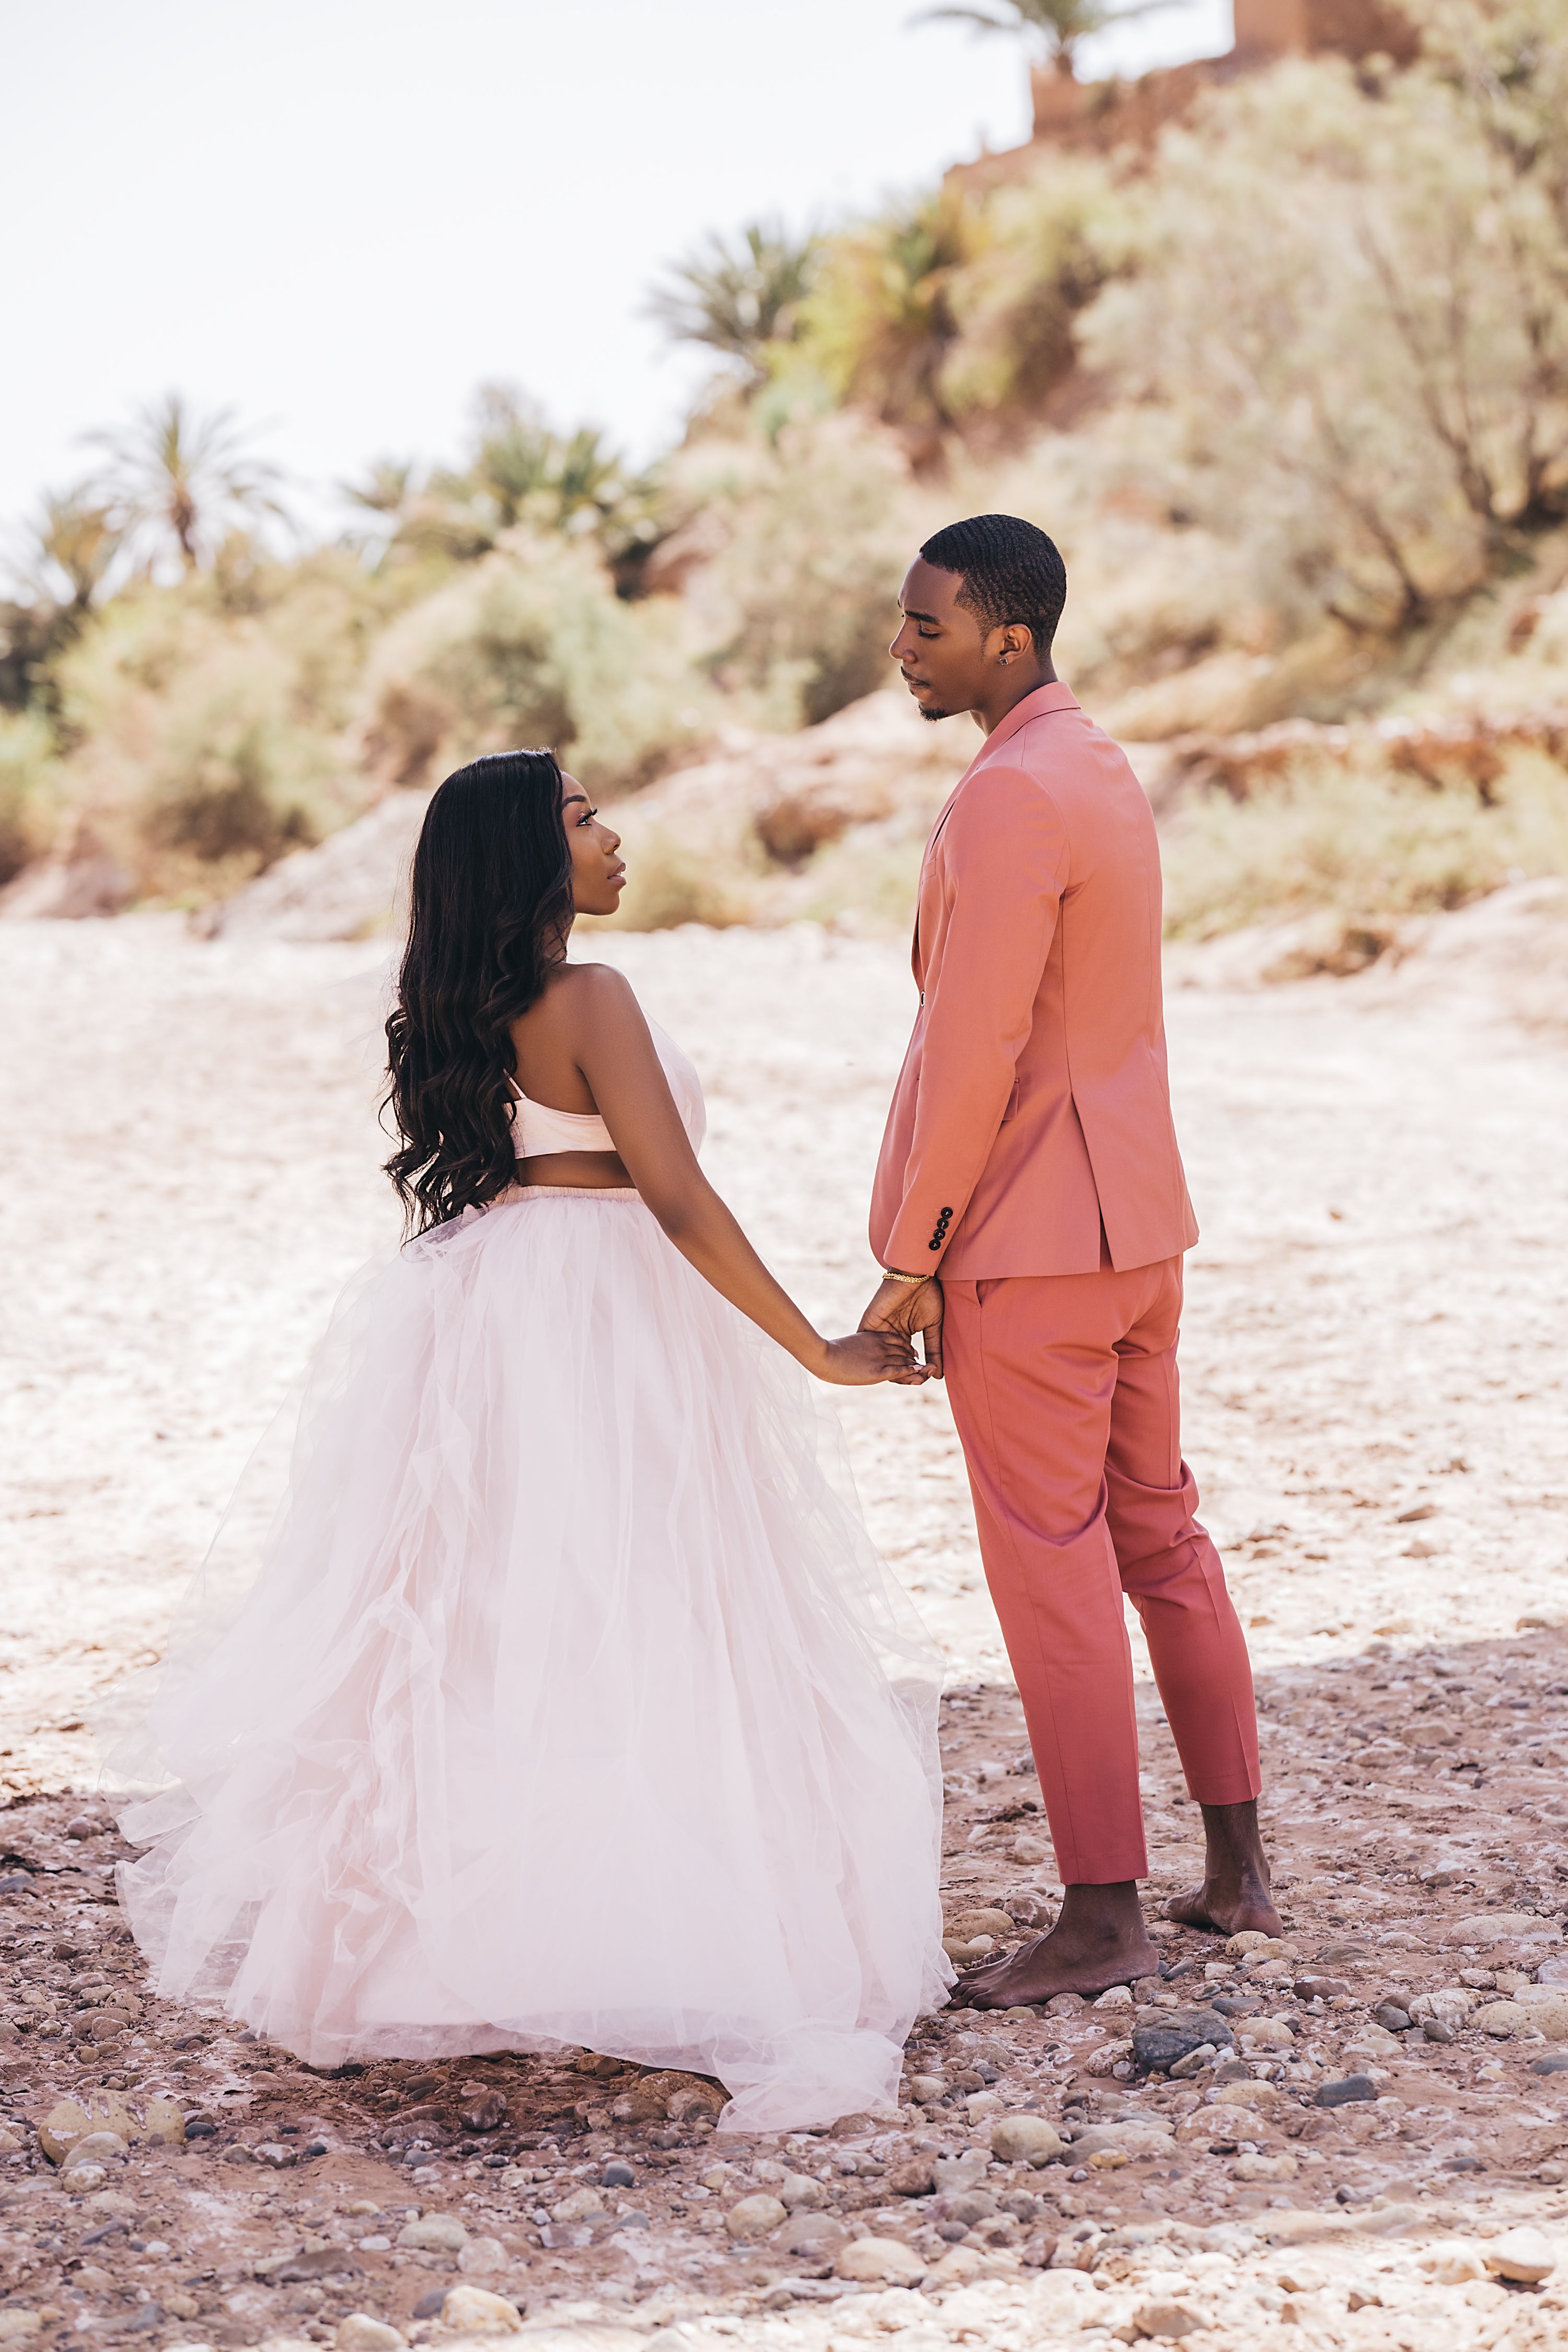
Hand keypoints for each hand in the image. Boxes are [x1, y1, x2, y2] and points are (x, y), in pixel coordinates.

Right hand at [814, 1329, 928, 1386]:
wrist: (824, 1357)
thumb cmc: (832, 1352)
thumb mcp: (852, 1344)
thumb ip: (862, 1347)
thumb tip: (860, 1354)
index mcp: (874, 1336)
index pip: (898, 1340)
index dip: (907, 1347)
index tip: (910, 1353)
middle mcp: (880, 1345)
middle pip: (905, 1351)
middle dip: (913, 1359)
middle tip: (921, 1366)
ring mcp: (880, 1358)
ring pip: (905, 1361)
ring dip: (916, 1367)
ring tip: (923, 1372)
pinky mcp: (878, 1371)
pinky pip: (900, 1370)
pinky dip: (911, 1371)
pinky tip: (917, 1373)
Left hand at [859, 1274, 942, 1378]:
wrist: (917, 1274)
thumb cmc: (928, 1295)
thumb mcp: (933, 1327)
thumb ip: (934, 1350)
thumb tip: (938, 1374)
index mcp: (902, 1335)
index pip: (905, 1361)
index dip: (915, 1371)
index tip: (928, 1376)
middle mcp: (889, 1336)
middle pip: (893, 1364)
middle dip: (907, 1375)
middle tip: (921, 1380)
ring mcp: (878, 1332)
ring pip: (882, 1360)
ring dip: (896, 1371)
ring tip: (912, 1377)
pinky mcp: (869, 1326)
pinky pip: (870, 1349)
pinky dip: (881, 1361)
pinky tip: (895, 1368)